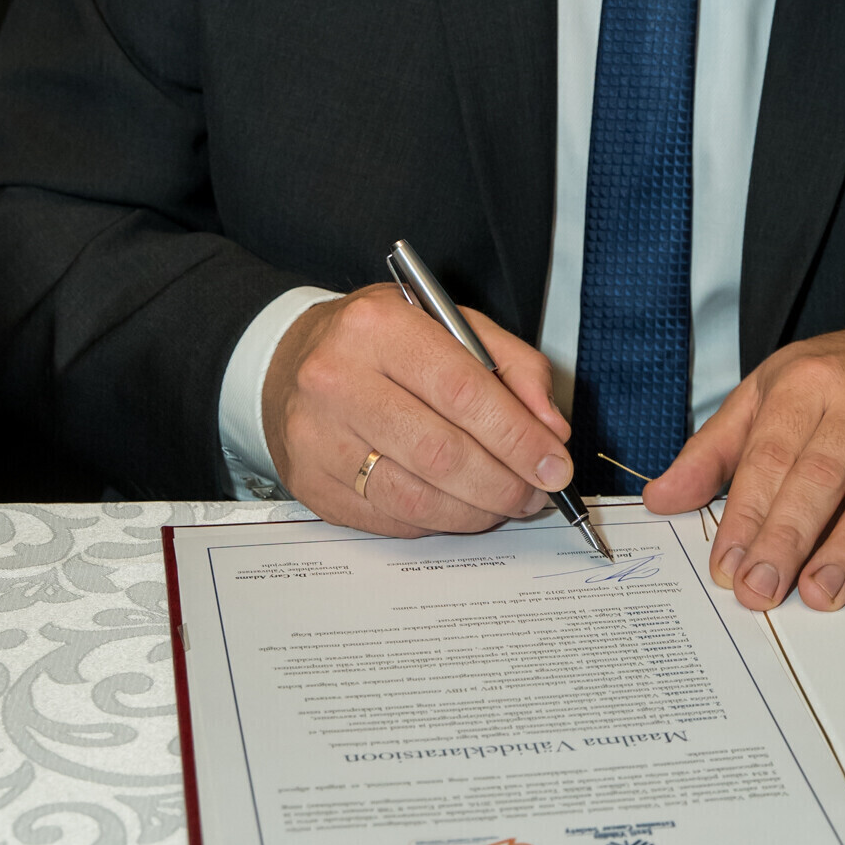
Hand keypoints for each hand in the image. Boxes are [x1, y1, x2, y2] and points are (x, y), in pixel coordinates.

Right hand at [261, 284, 574, 536]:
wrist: (290, 362)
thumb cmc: (379, 343)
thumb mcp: (448, 324)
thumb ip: (511, 365)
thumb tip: (550, 428)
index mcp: (378, 326)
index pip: (464, 391)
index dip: (518, 437)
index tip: (554, 463)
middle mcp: (337, 379)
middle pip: (441, 452)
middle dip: (504, 483)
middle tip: (537, 492)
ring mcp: (317, 436)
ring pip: (416, 497)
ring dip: (476, 511)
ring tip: (505, 503)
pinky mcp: (310, 483)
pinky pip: (390, 519)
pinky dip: (437, 521)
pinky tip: (458, 506)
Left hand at [644, 325, 844, 611]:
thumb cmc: (833, 381)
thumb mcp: (765, 395)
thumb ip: (713, 450)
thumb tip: (661, 498)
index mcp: (806, 384)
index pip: (770, 456)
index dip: (746, 515)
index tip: (727, 564)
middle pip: (821, 477)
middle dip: (788, 539)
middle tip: (763, 588)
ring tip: (819, 592)